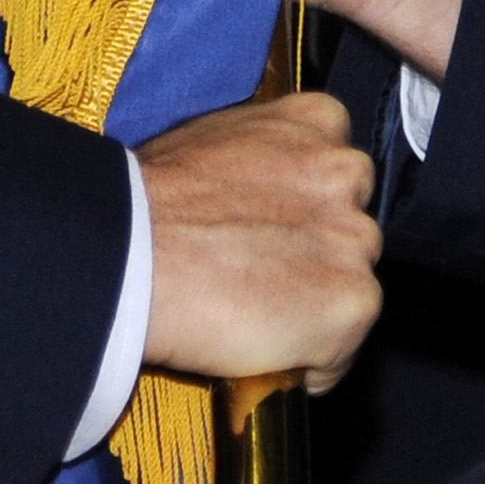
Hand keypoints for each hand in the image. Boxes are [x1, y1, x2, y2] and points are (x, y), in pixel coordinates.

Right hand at [135, 94, 379, 391]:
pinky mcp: (354, 301)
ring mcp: (355, 239)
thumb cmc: (148, 202)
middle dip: (318, 256)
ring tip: (255, 319)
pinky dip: (309, 362)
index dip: (306, 210)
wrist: (129, 253)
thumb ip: (260, 162)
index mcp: (315, 122)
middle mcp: (346, 173)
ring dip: (315, 307)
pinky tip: (262, 353)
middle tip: (262, 277)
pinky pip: (341, 348)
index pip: (338, 170)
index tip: (276, 232)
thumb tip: (257, 199)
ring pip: (351, 285)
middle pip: (352, 227)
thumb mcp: (213, 145)